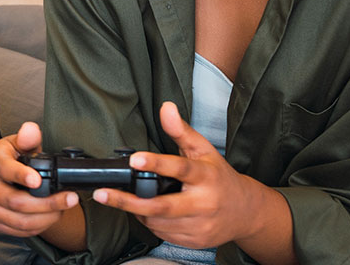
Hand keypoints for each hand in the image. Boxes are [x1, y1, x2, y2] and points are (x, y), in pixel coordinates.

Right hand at [0, 121, 79, 236]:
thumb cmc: (11, 159)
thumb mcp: (18, 144)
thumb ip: (28, 138)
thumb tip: (31, 129)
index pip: (5, 170)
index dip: (21, 175)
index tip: (38, 180)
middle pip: (16, 202)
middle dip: (47, 202)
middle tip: (70, 198)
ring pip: (21, 220)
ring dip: (48, 216)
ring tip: (65, 207)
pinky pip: (21, 231)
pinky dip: (41, 226)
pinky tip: (52, 215)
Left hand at [91, 101, 272, 248]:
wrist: (246, 211)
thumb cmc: (220, 177)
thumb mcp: (203, 150)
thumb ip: (181, 130)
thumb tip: (166, 107)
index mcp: (206, 176)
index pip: (180, 168)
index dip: (156, 164)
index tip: (134, 160)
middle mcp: (204, 203)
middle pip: (162, 206)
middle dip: (129, 201)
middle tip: (103, 194)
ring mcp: (200, 225)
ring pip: (158, 222)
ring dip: (138, 212)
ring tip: (131, 200)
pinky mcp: (195, 241)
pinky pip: (163, 234)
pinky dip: (150, 223)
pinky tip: (149, 213)